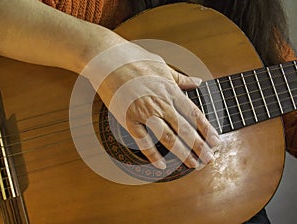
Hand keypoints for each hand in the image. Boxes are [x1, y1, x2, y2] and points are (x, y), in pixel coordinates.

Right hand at [84, 42, 219, 169]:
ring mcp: (144, 113)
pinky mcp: (128, 119)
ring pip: (168, 137)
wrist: (107, 59)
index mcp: (170, 90)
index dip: (207, 130)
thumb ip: (181, 78)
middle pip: (185, 129)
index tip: (216, 141)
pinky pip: (143, 141)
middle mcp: (161, 104)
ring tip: (193, 164)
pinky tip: (162, 165)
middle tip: (209, 158)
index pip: (194, 114)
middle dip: (199, 146)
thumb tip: (198, 81)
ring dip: (182, 153)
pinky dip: (153, 155)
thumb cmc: (135, 59)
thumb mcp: (162, 65)